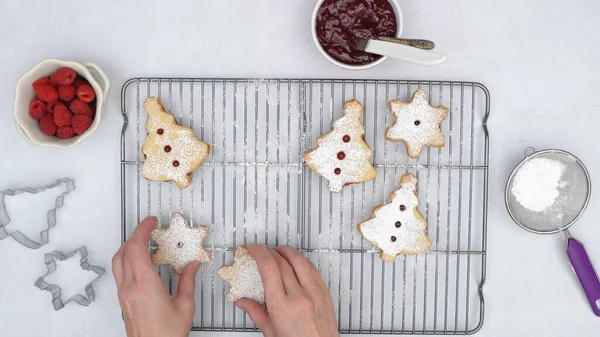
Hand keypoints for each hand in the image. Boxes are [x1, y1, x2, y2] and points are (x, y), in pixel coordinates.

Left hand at [112, 216, 199, 336]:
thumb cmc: (167, 335)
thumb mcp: (185, 305)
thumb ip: (188, 280)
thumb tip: (191, 265)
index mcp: (145, 285)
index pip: (136, 248)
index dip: (142, 230)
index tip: (151, 222)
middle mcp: (129, 289)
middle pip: (124, 251)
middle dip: (135, 235)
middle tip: (148, 228)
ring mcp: (123, 295)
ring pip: (118, 262)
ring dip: (129, 247)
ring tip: (143, 241)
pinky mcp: (123, 301)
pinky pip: (120, 273)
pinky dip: (128, 260)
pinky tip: (141, 262)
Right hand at [236, 245, 339, 336]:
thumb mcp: (270, 332)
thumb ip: (255, 312)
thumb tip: (241, 301)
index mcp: (282, 306)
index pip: (268, 268)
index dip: (258, 252)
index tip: (251, 249)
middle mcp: (299, 296)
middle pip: (281, 261)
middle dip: (268, 251)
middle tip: (260, 251)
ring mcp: (314, 292)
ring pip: (299, 260)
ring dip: (285, 251)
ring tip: (277, 251)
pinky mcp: (324, 292)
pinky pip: (312, 268)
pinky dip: (300, 260)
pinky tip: (294, 261)